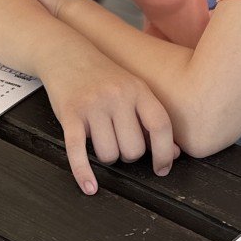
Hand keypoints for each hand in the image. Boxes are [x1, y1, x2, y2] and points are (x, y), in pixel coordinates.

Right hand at [43, 47, 177, 193]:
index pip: (160, 126)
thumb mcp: (133, 90)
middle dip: (128, 156)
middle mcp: (118, 96)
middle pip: (133, 149)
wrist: (67, 54)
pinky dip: (83, 173)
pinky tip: (90, 186)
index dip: (165, 153)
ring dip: (106, 157)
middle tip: (121, 144)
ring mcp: (93, 104)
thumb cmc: (104, 77)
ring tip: (103, 142)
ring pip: (108, 154)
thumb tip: (173, 153)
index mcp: (139, 90)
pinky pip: (78, 151)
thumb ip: (152, 120)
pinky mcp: (70, 114)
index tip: (162, 168)